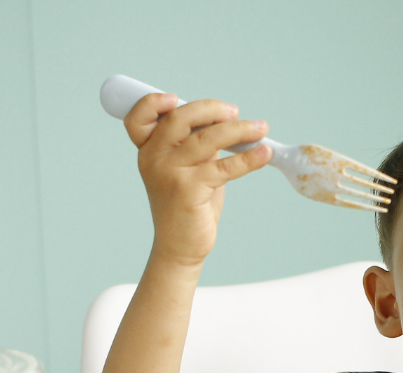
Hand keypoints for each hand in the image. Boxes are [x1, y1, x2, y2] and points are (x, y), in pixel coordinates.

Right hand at [124, 93, 270, 264]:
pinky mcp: (188, 191)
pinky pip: (225, 167)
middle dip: (211, 109)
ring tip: (261, 128)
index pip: (138, 118)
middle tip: (235, 112)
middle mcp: (153, 159)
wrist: (180, 246)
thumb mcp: (186, 168)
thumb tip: (225, 119)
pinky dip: (249, 158)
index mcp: (147, 151)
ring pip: (207, 138)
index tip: (176, 97)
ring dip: (240, 130)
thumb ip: (195, 143)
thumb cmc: (187, 204)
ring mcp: (169, 174)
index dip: (152, 103)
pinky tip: (264, 153)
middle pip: (179, 118)